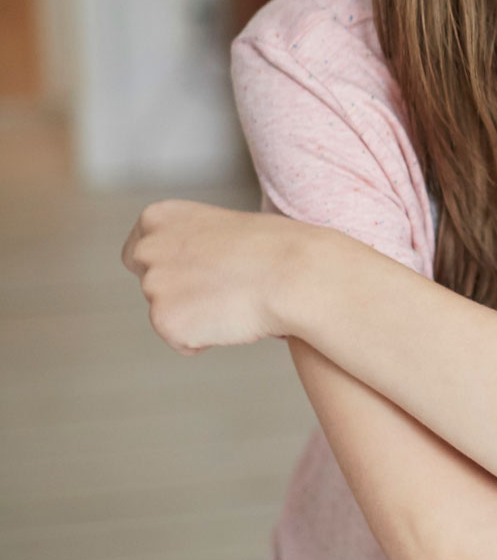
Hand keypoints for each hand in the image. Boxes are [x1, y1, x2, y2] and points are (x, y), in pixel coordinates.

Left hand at [120, 199, 317, 354]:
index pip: (137, 253)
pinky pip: (182, 342)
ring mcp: (153, 287)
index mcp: (160, 217)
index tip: (195, 274)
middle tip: (222, 291)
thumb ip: (194, 243)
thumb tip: (194, 269)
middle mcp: (148, 249)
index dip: (169, 269)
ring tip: (236, 301)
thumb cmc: (276, 249)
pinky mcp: (164, 321)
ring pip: (169, 315)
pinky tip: (233, 319)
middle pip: (151, 285)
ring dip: (198, 316)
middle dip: (180, 293)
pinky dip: (206, 339)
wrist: (295, 273)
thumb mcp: (223, 228)